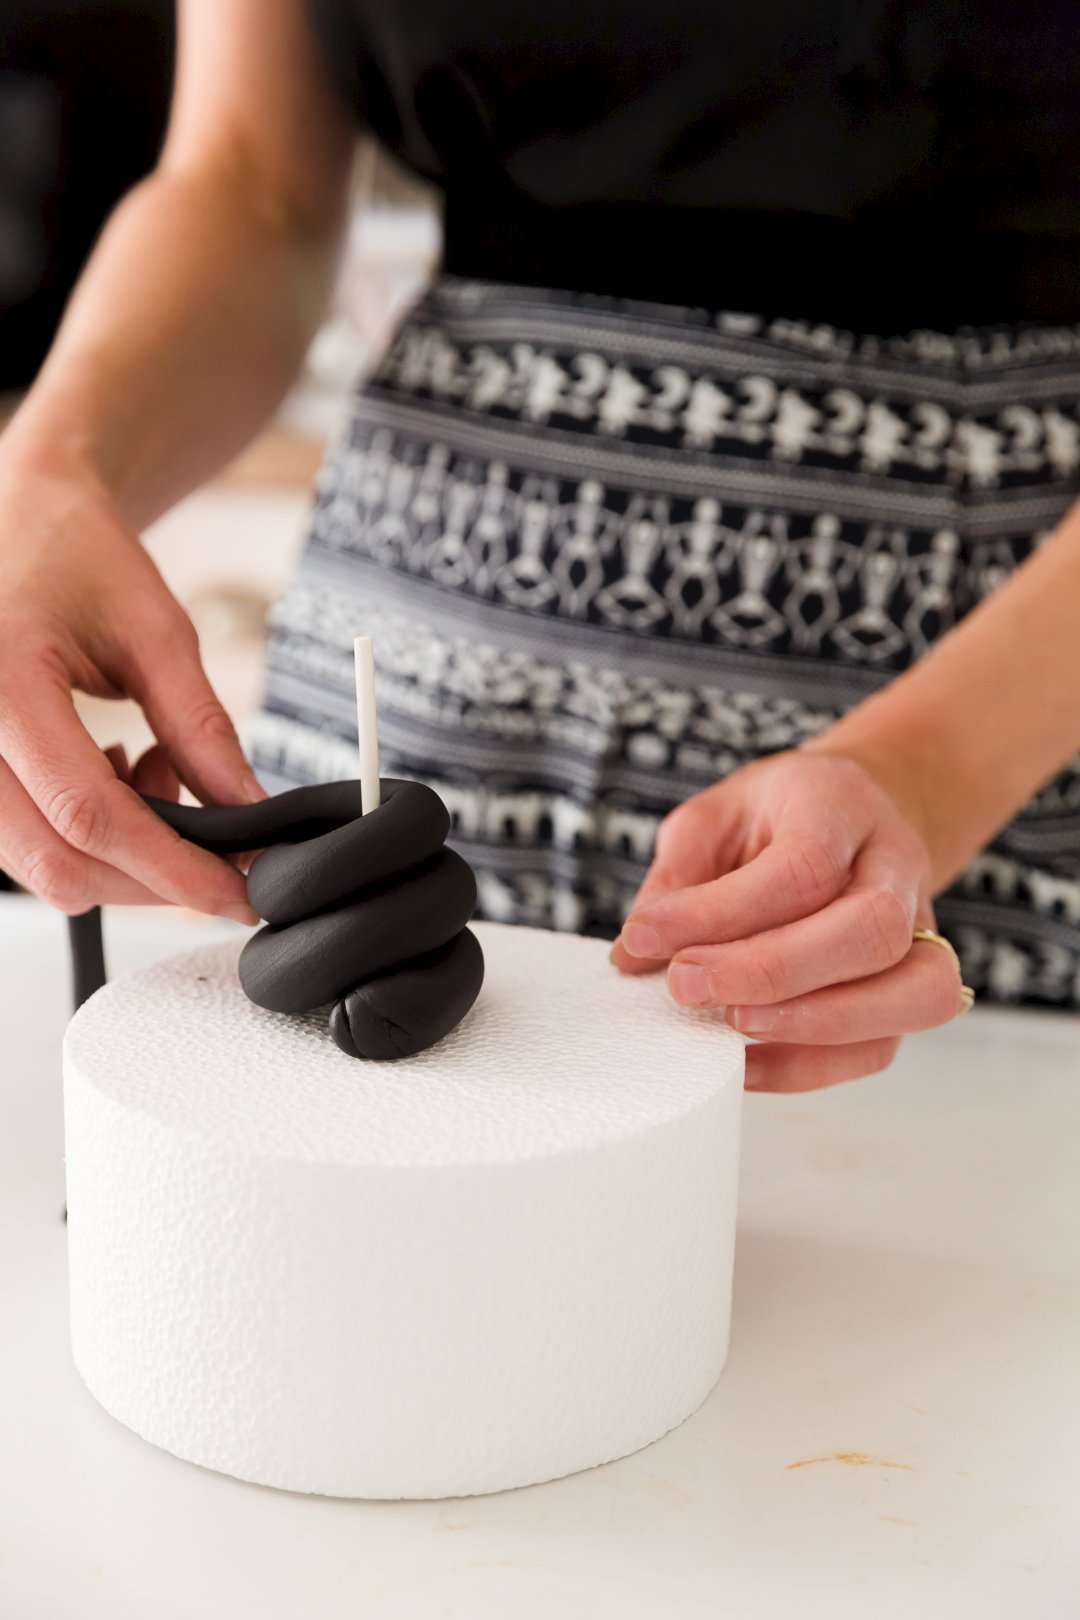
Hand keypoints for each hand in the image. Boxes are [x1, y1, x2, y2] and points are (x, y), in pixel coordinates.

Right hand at [0, 458, 261, 919]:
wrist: (16, 514)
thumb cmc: (73, 551)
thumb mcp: (155, 629)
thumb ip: (202, 728)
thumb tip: (250, 812)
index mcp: (1, 681)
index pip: (88, 814)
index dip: (171, 868)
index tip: (235, 891)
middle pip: (58, 861)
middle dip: (152, 877)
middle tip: (219, 845)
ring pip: (39, 866)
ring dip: (121, 853)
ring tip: (157, 770)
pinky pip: (22, 843)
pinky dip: (87, 835)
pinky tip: (115, 774)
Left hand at [610, 751, 967, 1091]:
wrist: (852, 815)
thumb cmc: (775, 818)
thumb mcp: (713, 819)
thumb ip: (677, 879)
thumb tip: (634, 956)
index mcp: (842, 808)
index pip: (804, 867)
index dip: (723, 912)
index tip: (646, 937)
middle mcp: (897, 868)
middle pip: (870, 931)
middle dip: (771, 973)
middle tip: (685, 985)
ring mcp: (921, 932)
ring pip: (913, 994)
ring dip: (812, 1025)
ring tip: (727, 1026)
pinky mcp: (912, 989)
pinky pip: (881, 1046)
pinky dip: (811, 1067)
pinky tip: (745, 1063)